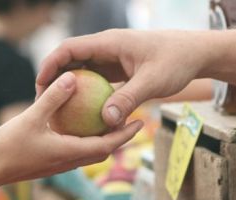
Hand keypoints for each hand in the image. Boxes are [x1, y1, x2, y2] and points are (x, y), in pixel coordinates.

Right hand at [0, 71, 143, 187]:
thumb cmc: (7, 147)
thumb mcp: (31, 118)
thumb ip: (53, 98)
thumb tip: (73, 77)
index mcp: (70, 153)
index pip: (107, 145)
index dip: (126, 134)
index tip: (141, 122)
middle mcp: (69, 162)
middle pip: (103, 151)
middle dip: (120, 137)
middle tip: (133, 120)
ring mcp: (60, 164)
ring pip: (90, 152)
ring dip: (104, 140)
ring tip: (111, 121)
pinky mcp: (50, 163)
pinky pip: (75, 151)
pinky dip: (85, 140)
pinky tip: (80, 125)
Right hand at [36, 29, 209, 127]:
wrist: (196, 54)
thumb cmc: (176, 62)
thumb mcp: (152, 82)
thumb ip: (128, 99)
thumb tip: (106, 121)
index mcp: (110, 43)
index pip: (70, 49)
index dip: (50, 65)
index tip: (40, 86)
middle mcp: (107, 48)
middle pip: (71, 60)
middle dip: (54, 79)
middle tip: (42, 103)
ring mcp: (113, 58)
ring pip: (83, 71)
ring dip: (70, 88)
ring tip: (57, 111)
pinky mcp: (120, 69)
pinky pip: (97, 81)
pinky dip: (88, 95)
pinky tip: (83, 116)